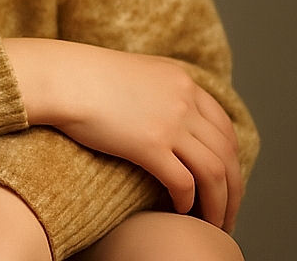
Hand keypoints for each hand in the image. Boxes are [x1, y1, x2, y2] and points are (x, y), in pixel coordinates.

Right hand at [3, 38, 241, 230]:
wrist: (61, 76)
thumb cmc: (85, 76)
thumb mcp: (134, 72)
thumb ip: (157, 90)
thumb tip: (164, 116)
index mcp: (182, 80)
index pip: (225, 127)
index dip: (231, 160)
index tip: (226, 182)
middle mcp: (184, 99)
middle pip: (228, 153)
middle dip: (234, 190)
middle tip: (227, 215)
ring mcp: (170, 121)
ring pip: (215, 173)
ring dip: (219, 205)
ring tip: (212, 225)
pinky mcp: (150, 144)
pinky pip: (184, 183)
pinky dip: (189, 203)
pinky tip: (180, 212)